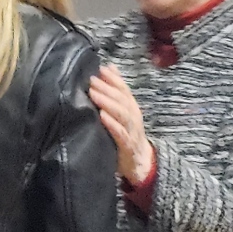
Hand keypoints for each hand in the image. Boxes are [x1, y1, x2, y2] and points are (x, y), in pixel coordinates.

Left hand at [87, 65, 154, 183]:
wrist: (140, 162)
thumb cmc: (126, 135)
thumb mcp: (122, 113)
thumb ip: (116, 93)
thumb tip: (108, 69)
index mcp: (131, 107)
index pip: (124, 89)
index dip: (114, 78)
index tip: (101, 69)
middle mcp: (133, 116)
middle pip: (122, 99)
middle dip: (107, 88)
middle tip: (92, 80)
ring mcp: (131, 130)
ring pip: (121, 113)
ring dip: (107, 102)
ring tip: (94, 94)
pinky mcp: (127, 145)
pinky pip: (120, 132)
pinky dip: (111, 123)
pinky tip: (102, 116)